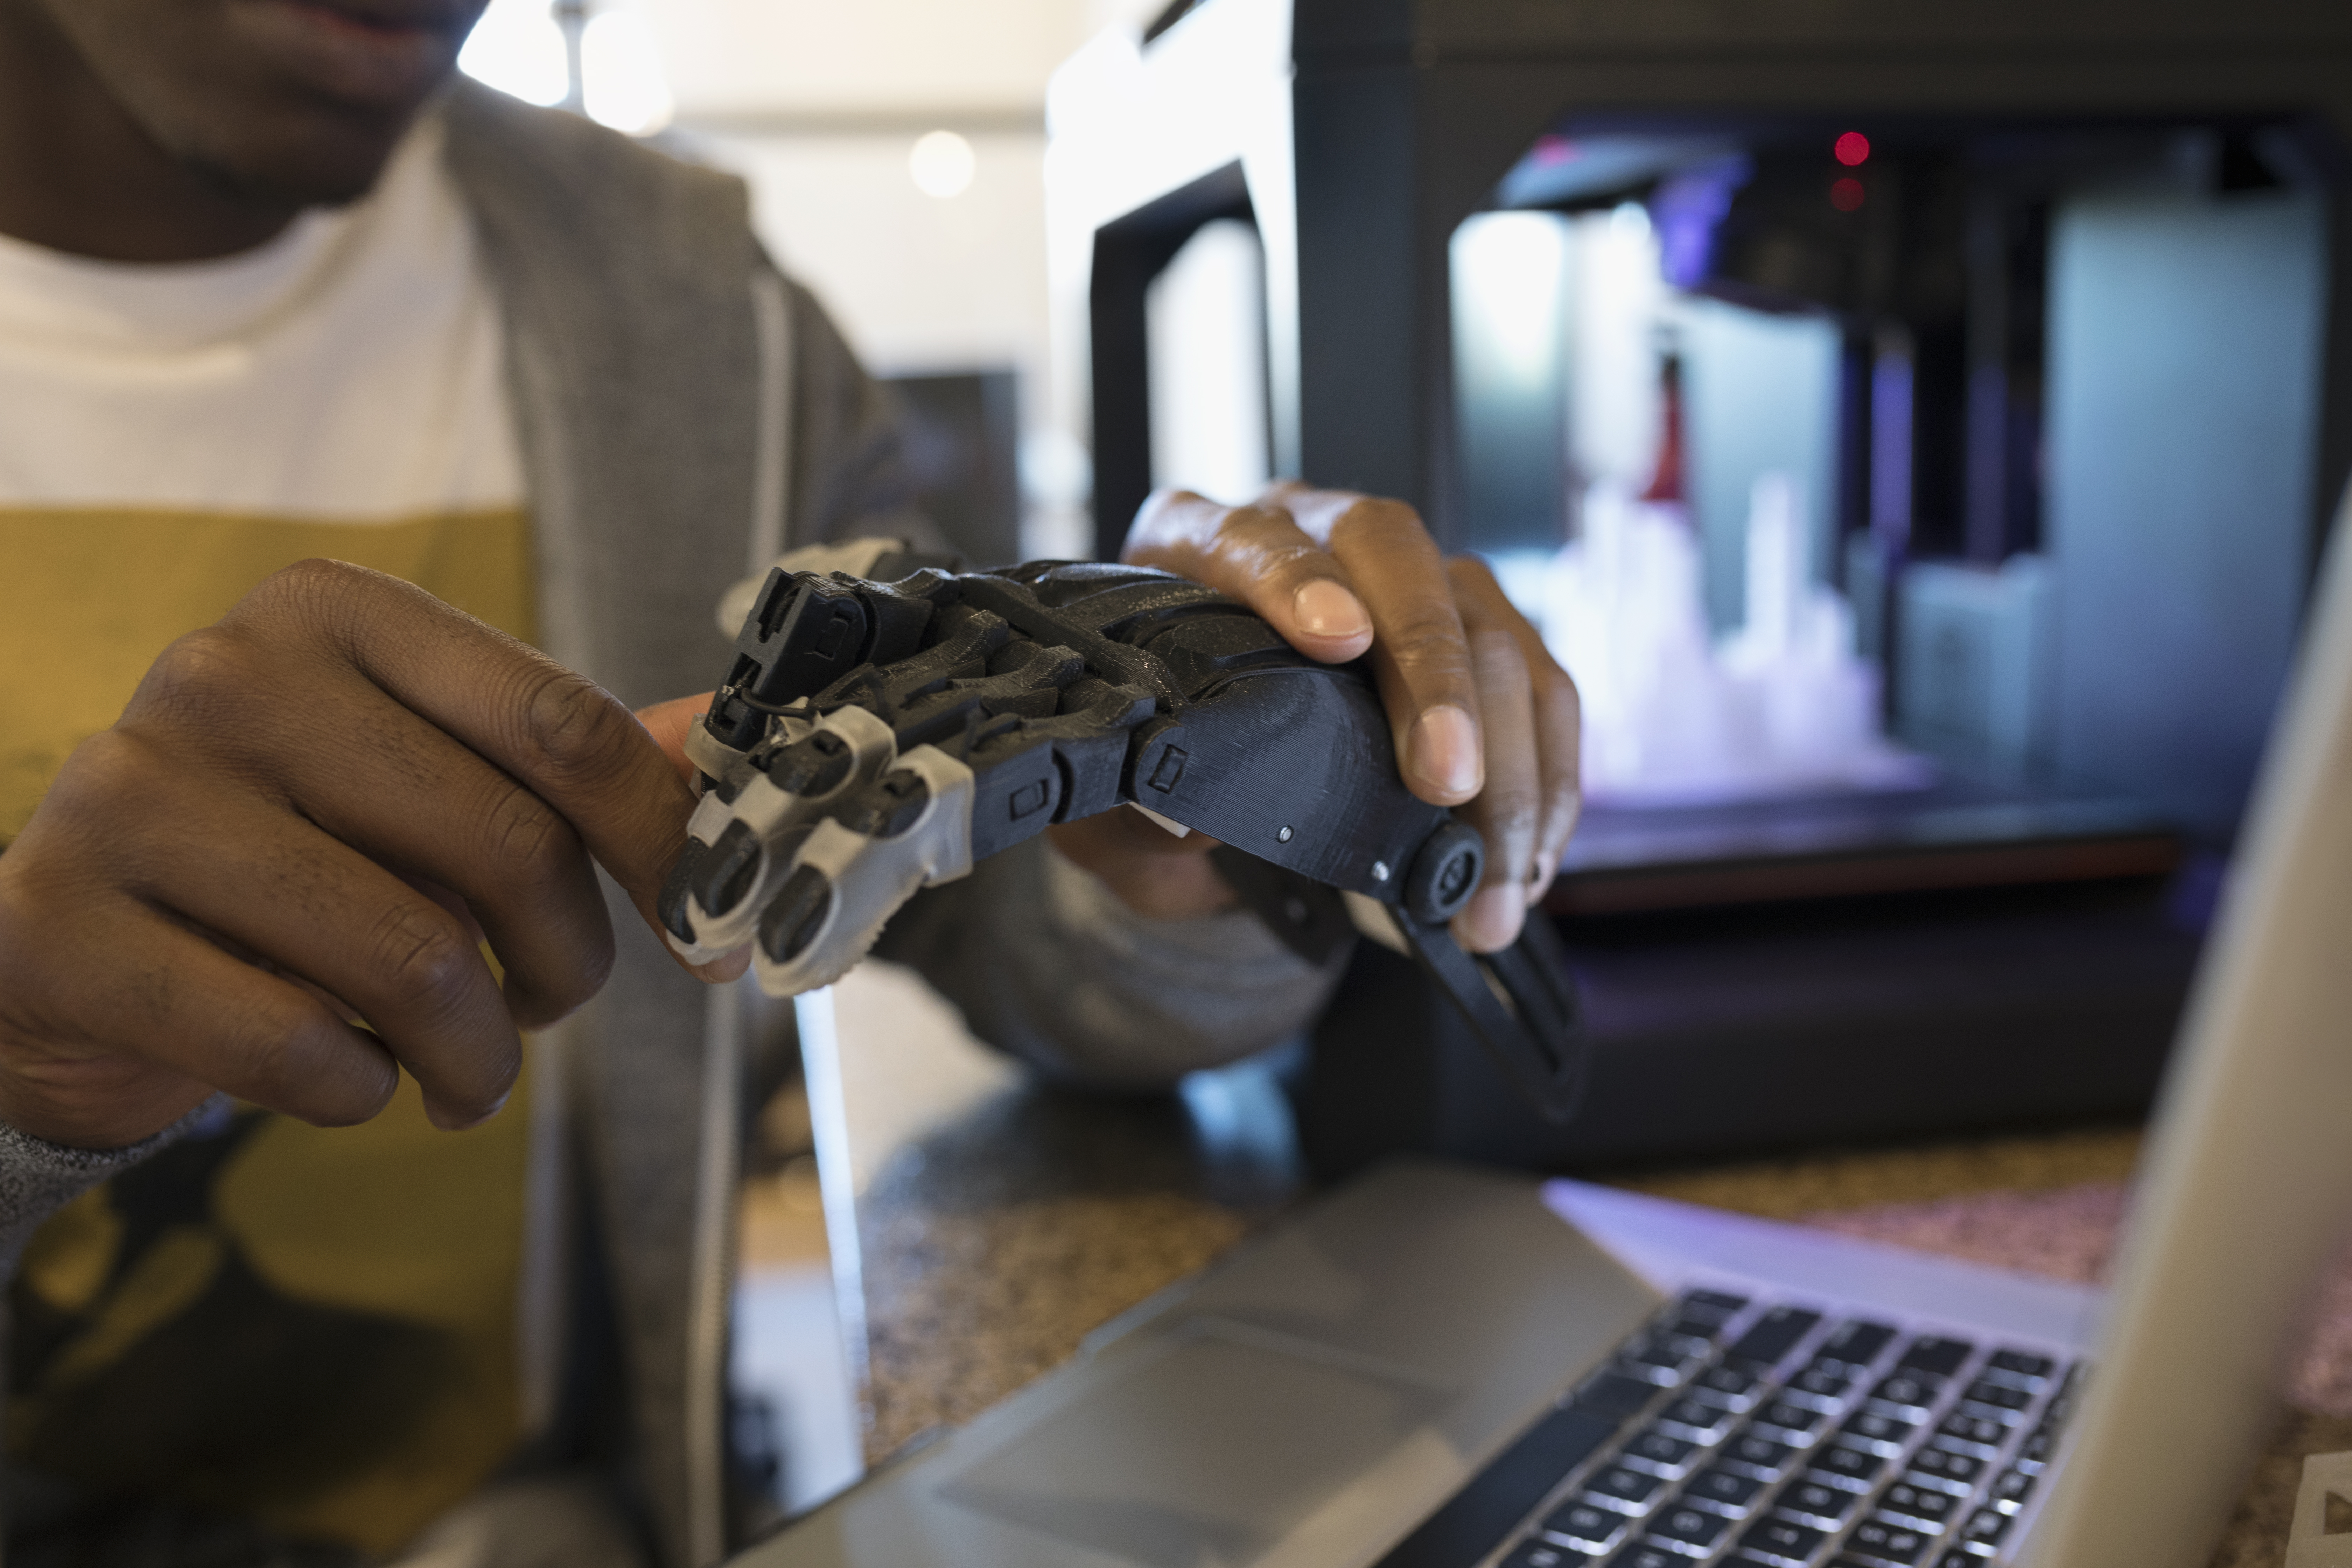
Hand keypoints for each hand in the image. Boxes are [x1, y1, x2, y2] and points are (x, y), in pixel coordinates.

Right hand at [0, 561, 738, 1150]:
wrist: (76, 932)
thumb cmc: (287, 848)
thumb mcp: (424, 779)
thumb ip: (563, 768)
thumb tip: (711, 759)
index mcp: (336, 613)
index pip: (563, 725)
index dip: (664, 843)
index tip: (712, 931)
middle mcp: (228, 676)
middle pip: (506, 844)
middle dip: (568, 966)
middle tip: (550, 1008)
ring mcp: (131, 795)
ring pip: (412, 958)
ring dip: (477, 1052)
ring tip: (465, 1069)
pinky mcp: (61, 928)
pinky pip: (295, 1046)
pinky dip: (358, 1091)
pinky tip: (349, 1077)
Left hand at [1052, 485, 1580, 951]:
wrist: (1192, 781)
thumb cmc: (1148, 774)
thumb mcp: (1105, 804)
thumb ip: (1127, 816)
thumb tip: (1195, 828)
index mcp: (1197, 548)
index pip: (1251, 539)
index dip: (1294, 581)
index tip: (1333, 637)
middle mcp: (1312, 535)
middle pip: (1398, 560)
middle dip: (1434, 676)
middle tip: (1446, 782)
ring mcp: (1405, 578)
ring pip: (1490, 625)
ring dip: (1508, 757)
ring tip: (1496, 875)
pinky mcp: (1477, 632)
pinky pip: (1540, 686)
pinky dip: (1544, 778)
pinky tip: (1528, 862)